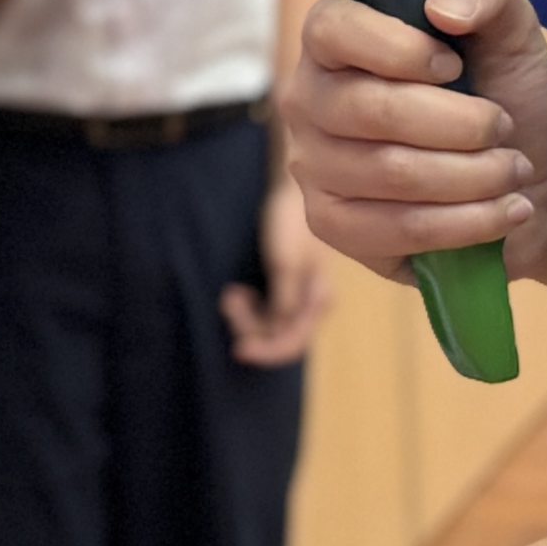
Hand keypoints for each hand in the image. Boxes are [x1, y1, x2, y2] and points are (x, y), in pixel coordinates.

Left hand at [220, 175, 334, 365]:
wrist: (294, 192)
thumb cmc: (291, 223)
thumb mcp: (284, 262)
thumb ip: (284, 301)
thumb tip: (278, 334)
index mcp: (317, 300)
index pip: (292, 342)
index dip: (266, 353)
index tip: (238, 350)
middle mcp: (310, 305)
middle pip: (277, 336)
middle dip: (249, 328)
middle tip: (229, 299)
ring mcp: (298, 298)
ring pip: (268, 326)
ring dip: (245, 318)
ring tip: (231, 294)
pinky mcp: (285, 289)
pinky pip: (265, 312)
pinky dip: (249, 308)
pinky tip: (237, 293)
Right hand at [278, 0, 546, 281]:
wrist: (527, 176)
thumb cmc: (504, 91)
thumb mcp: (510, 25)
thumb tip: (442, 9)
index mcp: (334, 39)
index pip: (332, 30)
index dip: (400, 49)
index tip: (456, 65)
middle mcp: (308, 99)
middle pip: (373, 110)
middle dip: (463, 125)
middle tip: (505, 129)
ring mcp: (312, 166)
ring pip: (392, 174)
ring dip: (475, 176)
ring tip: (513, 170)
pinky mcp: (332, 225)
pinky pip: (395, 230)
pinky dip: (466, 223)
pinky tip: (505, 211)